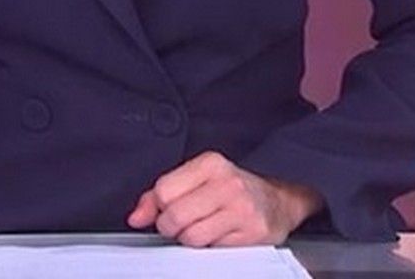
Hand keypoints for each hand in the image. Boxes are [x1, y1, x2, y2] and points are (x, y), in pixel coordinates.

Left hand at [126, 151, 321, 246]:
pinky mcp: (253, 234)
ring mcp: (243, 209)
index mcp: (210, 164)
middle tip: (182, 224)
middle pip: (175, 216)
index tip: (167, 209)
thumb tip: (135, 217)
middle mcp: (228, 183)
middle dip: (171, 227)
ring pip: (191, 237)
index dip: (159, 207)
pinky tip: (219, 236)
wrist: (278, 201)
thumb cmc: (232, 190)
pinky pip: (213, 250)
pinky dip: (210, 248)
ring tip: (202, 228)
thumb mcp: (196, 180)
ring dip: (190, 239)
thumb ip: (159, 195)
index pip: (164, 191)